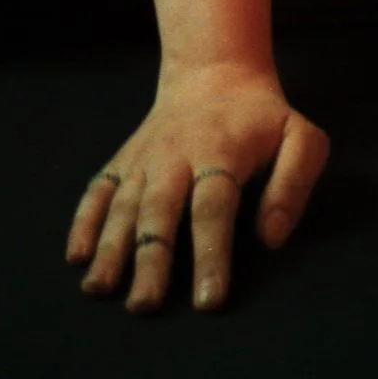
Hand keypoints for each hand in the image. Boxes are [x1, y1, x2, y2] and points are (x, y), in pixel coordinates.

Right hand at [65, 58, 331, 311]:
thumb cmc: (264, 118)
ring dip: (110, 247)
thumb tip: (270, 238)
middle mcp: (175, 155)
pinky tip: (76, 256)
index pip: (213, 208)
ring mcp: (145, 157)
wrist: (214, 72)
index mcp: (221, 151)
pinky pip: (99, 189)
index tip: (207, 301)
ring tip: (99, 290)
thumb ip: (294, 184)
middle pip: (160, 210)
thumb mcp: (301, 138)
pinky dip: (84, 221)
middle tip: (144, 307)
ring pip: (124, 204)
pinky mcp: (124, 160)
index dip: (210, 254)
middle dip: (150, 259)